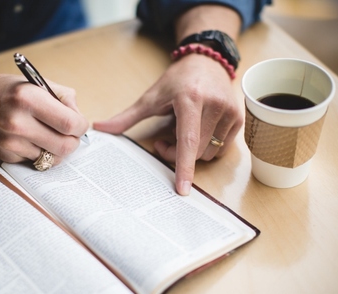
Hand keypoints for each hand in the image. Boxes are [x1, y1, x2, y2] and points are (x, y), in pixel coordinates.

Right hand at [0, 58, 88, 165]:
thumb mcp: (30, 81)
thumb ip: (60, 95)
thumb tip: (78, 114)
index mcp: (28, 99)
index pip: (70, 123)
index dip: (81, 126)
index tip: (79, 124)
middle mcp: (19, 123)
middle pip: (65, 146)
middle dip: (73, 141)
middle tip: (70, 134)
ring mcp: (11, 143)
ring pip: (52, 158)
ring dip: (57, 149)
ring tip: (49, 135)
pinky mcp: (5, 156)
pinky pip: (35, 160)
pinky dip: (39, 152)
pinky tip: (31, 139)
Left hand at [93, 53, 241, 194]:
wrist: (206, 61)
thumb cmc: (177, 80)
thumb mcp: (150, 97)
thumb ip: (126, 117)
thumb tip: (99, 127)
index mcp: (190, 99)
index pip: (188, 140)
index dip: (184, 166)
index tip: (183, 190)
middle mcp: (214, 105)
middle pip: (195, 151)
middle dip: (176, 154)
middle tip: (164, 140)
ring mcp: (230, 113)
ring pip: (208, 153)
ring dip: (191, 152)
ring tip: (182, 132)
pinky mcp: (238, 119)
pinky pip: (221, 149)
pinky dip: (205, 147)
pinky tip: (199, 130)